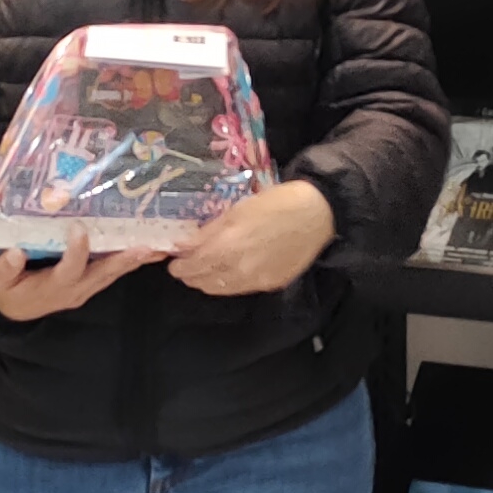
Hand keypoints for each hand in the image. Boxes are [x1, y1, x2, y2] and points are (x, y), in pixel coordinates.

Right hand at [0, 229, 156, 320]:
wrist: (8, 311)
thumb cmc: (3, 290)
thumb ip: (4, 268)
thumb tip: (15, 253)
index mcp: (52, 288)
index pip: (69, 269)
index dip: (76, 250)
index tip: (79, 228)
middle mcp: (73, 291)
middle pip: (102, 274)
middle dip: (125, 260)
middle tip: (147, 247)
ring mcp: (82, 290)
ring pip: (111, 275)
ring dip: (133, 261)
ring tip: (157, 248)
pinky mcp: (86, 286)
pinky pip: (109, 274)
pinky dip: (126, 262)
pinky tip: (143, 250)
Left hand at [171, 178, 336, 296]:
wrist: (318, 215)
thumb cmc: (277, 203)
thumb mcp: (238, 209)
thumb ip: (210, 230)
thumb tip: (186, 243)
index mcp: (228, 245)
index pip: (193, 265)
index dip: (179, 266)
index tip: (174, 262)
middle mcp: (239, 268)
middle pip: (204, 281)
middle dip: (190, 275)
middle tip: (184, 268)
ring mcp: (256, 279)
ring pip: (220, 289)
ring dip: (207, 282)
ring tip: (202, 273)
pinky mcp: (271, 284)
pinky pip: (240, 289)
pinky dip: (228, 283)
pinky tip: (228, 273)